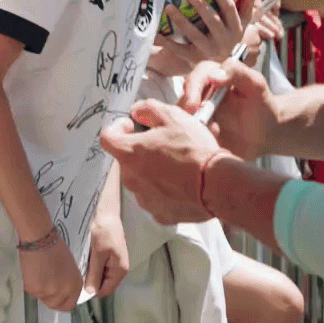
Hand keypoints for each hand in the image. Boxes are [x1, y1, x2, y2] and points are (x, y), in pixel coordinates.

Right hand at [18, 237, 83, 312]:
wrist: (40, 239)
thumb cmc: (54, 247)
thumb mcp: (70, 267)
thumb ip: (68, 282)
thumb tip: (62, 291)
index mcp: (75, 284)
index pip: (70, 305)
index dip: (62, 302)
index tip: (58, 299)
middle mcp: (64, 291)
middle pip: (55, 305)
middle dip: (50, 298)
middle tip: (45, 285)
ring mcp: (49, 292)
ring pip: (42, 298)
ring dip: (40, 290)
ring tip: (39, 274)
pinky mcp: (35, 289)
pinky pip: (32, 293)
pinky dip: (31, 285)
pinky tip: (33, 272)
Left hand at [84, 209, 129, 297]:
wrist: (105, 211)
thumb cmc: (103, 230)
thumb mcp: (98, 253)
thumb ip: (95, 274)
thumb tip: (90, 293)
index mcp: (120, 270)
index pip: (105, 291)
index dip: (91, 292)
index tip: (77, 287)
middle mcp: (119, 268)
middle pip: (102, 284)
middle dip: (90, 283)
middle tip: (75, 277)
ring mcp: (113, 262)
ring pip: (99, 276)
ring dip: (89, 274)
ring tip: (77, 269)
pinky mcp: (107, 255)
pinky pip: (98, 267)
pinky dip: (90, 266)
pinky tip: (81, 261)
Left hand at [99, 103, 222, 224]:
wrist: (216, 184)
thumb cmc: (193, 149)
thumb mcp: (172, 116)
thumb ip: (147, 109)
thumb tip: (137, 112)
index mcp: (129, 153)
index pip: (107, 137)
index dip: (118, 128)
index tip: (132, 125)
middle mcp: (131, 179)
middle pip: (127, 159)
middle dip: (141, 150)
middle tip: (165, 143)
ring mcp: (144, 199)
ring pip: (142, 179)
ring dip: (153, 170)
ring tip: (178, 164)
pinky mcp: (160, 214)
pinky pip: (157, 198)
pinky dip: (166, 190)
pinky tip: (183, 183)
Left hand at [157, 0, 247, 69]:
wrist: (226, 69)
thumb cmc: (231, 36)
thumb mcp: (243, 22)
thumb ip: (247, 0)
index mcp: (236, 27)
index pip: (229, 7)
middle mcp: (224, 39)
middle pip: (211, 19)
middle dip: (199, 4)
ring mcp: (209, 50)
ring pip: (194, 34)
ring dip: (181, 20)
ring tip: (168, 7)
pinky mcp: (195, 59)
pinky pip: (178, 49)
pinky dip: (166, 42)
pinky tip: (155, 33)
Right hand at [179, 58, 273, 160]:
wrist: (267, 134)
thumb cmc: (263, 105)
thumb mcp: (256, 85)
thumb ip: (238, 72)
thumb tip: (214, 75)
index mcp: (213, 77)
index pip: (195, 78)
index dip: (191, 90)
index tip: (193, 105)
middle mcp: (200, 95)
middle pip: (182, 99)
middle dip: (186, 113)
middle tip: (196, 125)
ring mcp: (197, 115)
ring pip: (181, 119)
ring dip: (191, 128)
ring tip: (212, 136)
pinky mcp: (197, 133)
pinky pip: (187, 136)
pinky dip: (195, 142)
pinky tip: (210, 145)